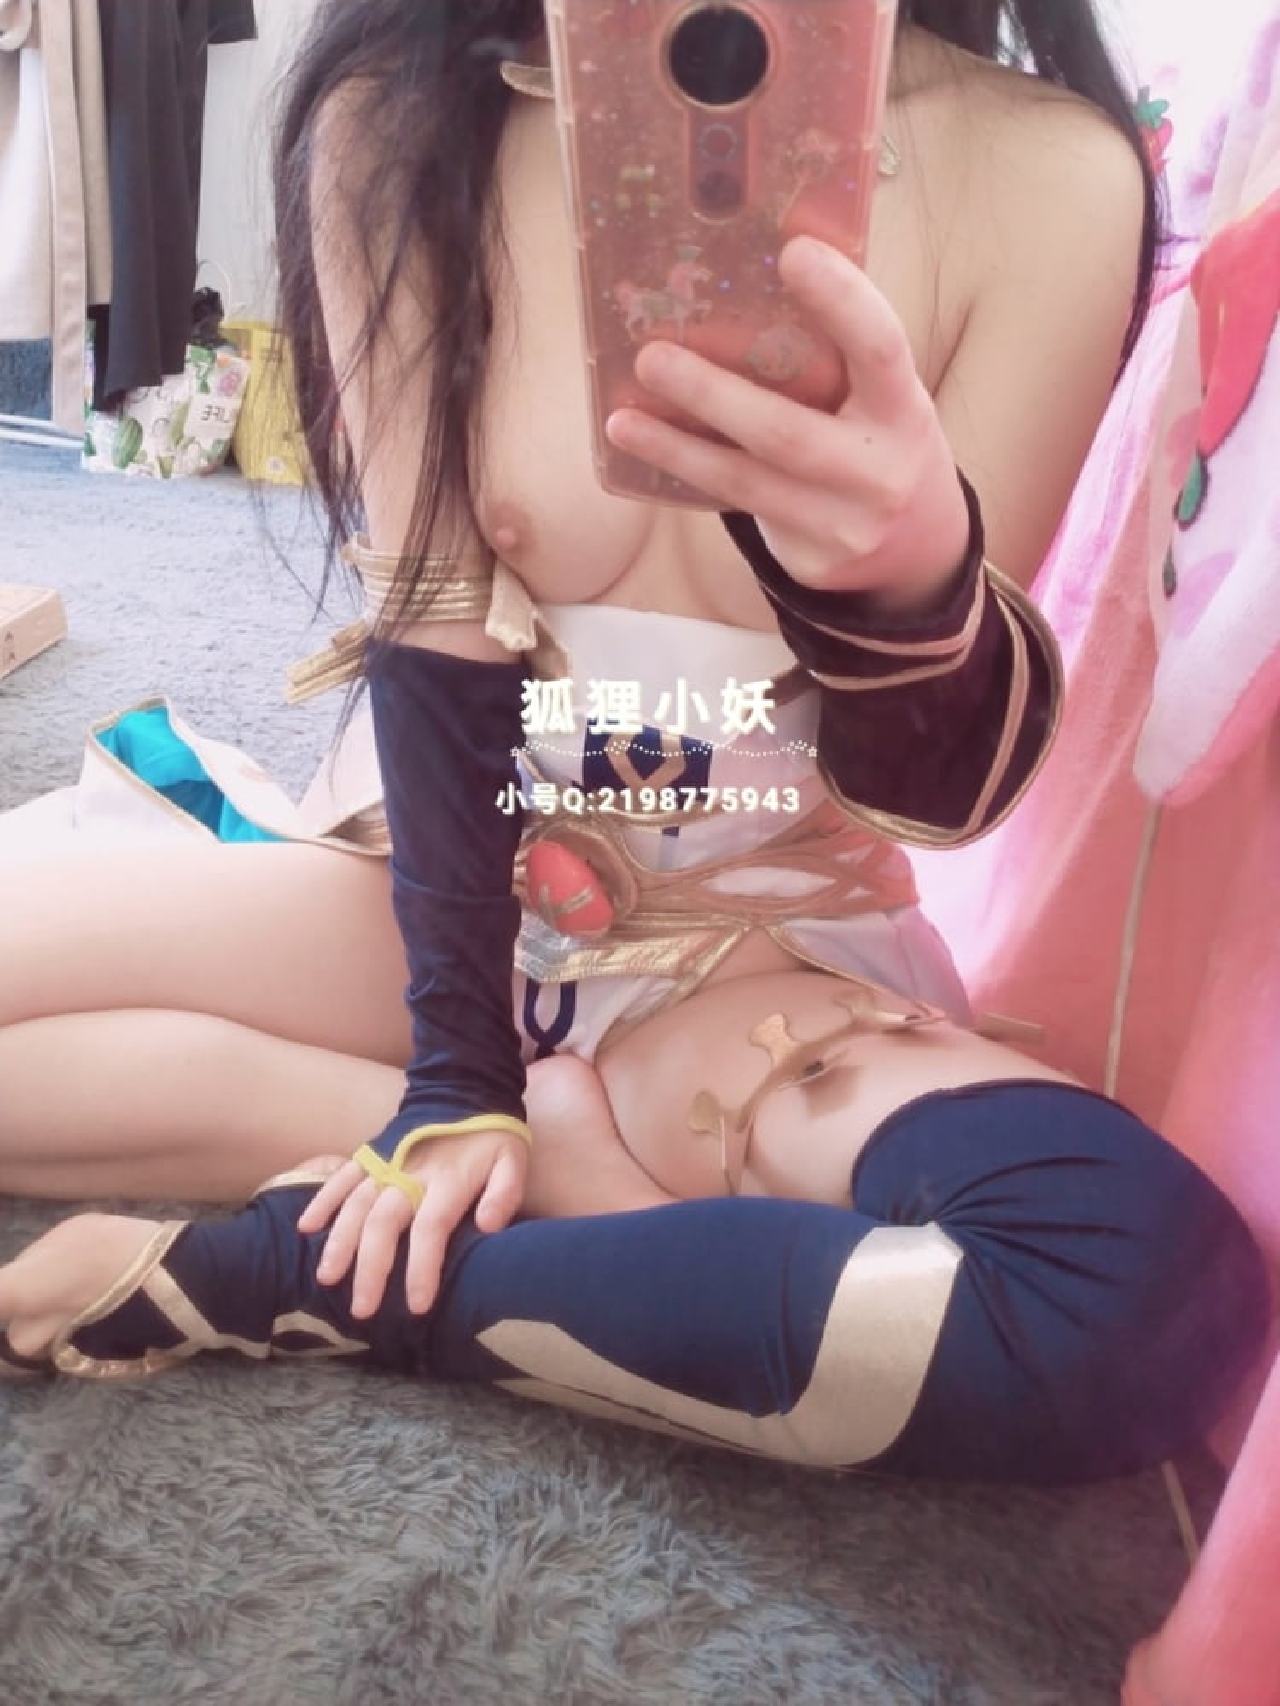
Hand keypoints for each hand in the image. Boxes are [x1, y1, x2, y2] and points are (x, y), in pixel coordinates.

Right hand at [295, 1128, 528, 1318]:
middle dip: (370, 1268)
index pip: (431, 1229)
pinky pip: (341, 1176)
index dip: (422, 1268)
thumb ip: (504, 1194)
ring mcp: (386, 1162)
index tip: (416, 1307)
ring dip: (340, 1242)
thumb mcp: (513, 1161)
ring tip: (327, 1278)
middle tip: (362, 1309)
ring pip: (356, 1204)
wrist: (464, 1088)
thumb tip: (490, 1228)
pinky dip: (322, 1199)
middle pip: (384, 1223)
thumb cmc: (491, 1137)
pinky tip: (306, 1228)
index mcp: (449, 1180)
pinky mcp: (370, 1153)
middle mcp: (411, 1173)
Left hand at [604, 235, 969, 612]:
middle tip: (651, 357)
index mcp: (905, 411)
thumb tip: (751, 273)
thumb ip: (840, 357)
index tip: (792, 252)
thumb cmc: (884, 442)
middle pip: (786, 433)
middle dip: (712, 395)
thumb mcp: (885, 400)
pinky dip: (691, 477)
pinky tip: (649, 454)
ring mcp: (844, 525)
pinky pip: (741, 510)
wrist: (922, 551)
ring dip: (675, 449)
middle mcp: (880, 472)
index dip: (842, 300)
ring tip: (622, 421)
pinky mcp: (811, 561)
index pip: (881, 347)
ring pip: (745, 483)